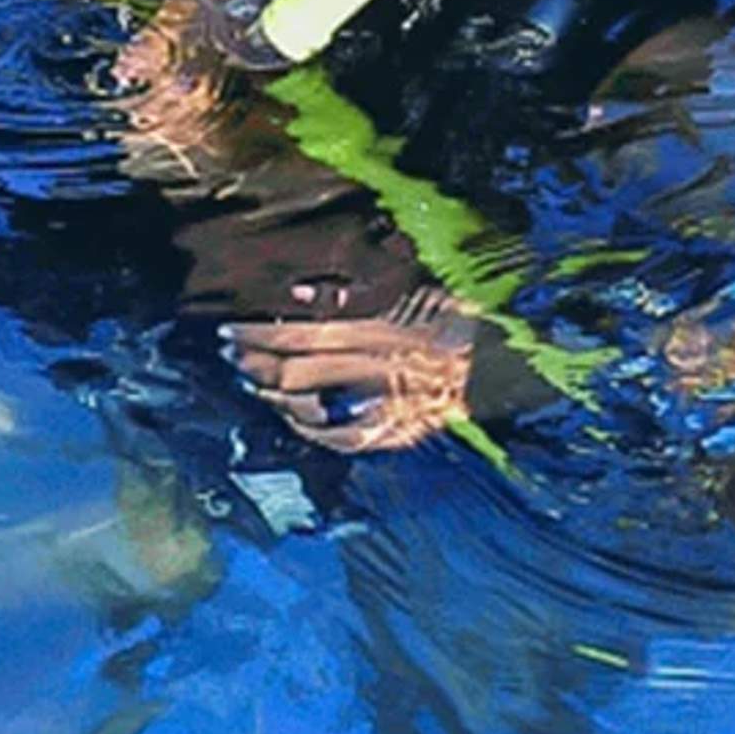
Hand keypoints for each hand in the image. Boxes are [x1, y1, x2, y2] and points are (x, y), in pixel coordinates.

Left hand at [224, 285, 479, 452]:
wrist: (506, 364)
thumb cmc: (461, 321)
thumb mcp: (415, 292)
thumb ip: (355, 294)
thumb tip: (294, 294)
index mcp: (379, 331)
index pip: (303, 335)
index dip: (260, 335)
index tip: (228, 331)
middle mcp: (378, 370)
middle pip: (298, 374)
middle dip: (256, 366)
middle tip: (230, 357)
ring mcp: (387, 406)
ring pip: (313, 410)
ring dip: (276, 399)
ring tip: (253, 384)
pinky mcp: (399, 432)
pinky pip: (343, 441)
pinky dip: (313, 433)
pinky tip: (294, 420)